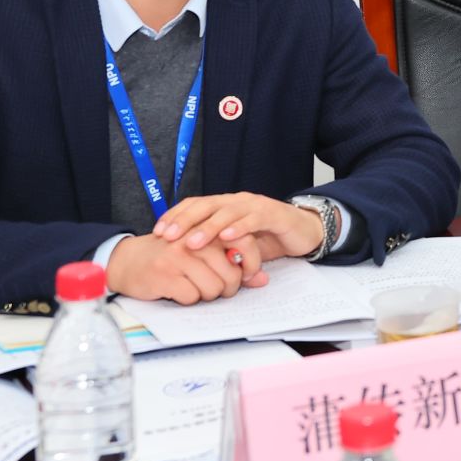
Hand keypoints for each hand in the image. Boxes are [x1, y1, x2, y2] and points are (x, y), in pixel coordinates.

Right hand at [105, 232, 266, 304]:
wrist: (127, 261)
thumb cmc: (171, 257)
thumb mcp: (203, 253)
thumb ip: (234, 263)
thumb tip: (263, 280)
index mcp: (208, 229)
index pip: (245, 244)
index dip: (251, 266)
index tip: (246, 275)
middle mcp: (195, 239)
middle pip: (232, 274)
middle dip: (228, 288)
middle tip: (216, 287)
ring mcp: (179, 257)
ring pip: (214, 289)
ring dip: (207, 295)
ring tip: (194, 286)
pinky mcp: (165, 275)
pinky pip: (192, 297)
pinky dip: (188, 299)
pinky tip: (178, 290)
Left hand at [154, 192, 323, 259]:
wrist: (304, 231)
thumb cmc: (267, 238)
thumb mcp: (235, 244)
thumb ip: (214, 247)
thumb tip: (183, 260)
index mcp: (225, 204)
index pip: (195, 204)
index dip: (175, 216)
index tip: (157, 232)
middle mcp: (237, 201)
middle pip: (206, 205)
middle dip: (184, 221)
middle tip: (167, 236)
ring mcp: (255, 206)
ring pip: (227, 212)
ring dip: (208, 227)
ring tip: (192, 242)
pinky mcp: (273, 214)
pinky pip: (253, 219)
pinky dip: (239, 228)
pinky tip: (226, 238)